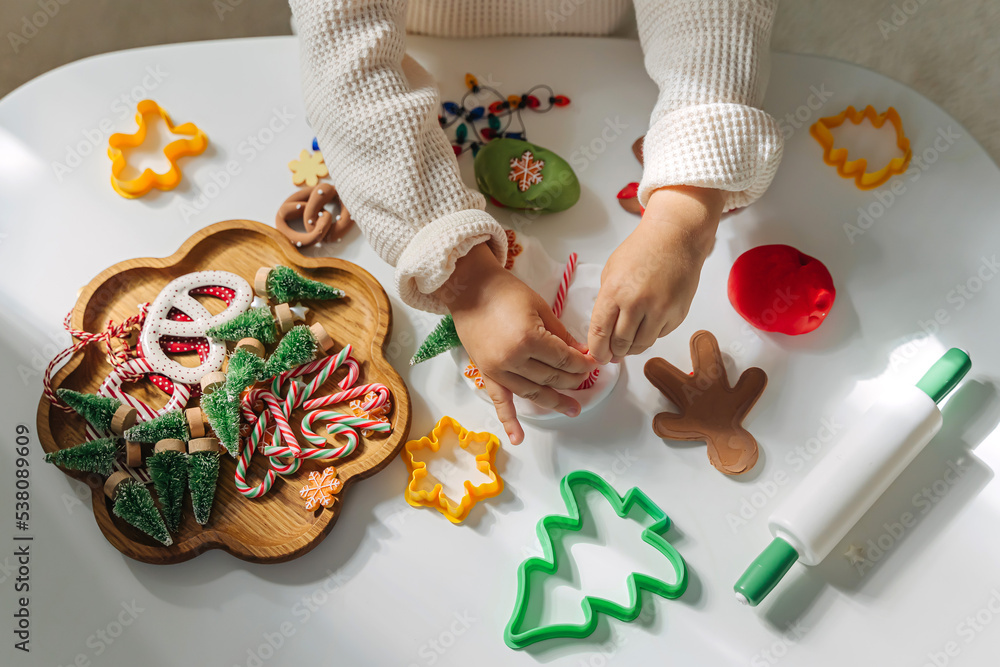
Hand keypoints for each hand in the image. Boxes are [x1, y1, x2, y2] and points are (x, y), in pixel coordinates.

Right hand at [438, 243, 596, 444]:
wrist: (469, 289)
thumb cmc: (505, 292)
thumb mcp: (540, 307)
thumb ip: (561, 334)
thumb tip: (582, 353)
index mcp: (529, 339)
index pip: (564, 359)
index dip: (582, 363)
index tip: (594, 364)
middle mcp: (513, 359)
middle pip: (551, 377)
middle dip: (572, 380)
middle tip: (585, 379)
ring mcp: (497, 370)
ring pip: (533, 392)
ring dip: (554, 402)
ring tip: (573, 409)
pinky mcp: (486, 374)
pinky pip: (500, 401)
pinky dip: (509, 421)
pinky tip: (518, 438)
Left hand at [588, 185, 723, 362]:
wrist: (676, 237)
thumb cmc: (641, 251)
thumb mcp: (611, 272)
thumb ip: (606, 302)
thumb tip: (603, 333)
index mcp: (615, 292)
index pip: (600, 333)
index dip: (597, 350)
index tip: (597, 357)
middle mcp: (637, 304)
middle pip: (621, 344)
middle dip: (614, 352)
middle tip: (612, 353)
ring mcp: (660, 310)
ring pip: (641, 345)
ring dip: (632, 347)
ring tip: (628, 342)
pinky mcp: (678, 314)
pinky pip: (659, 335)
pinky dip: (651, 334)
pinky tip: (649, 321)